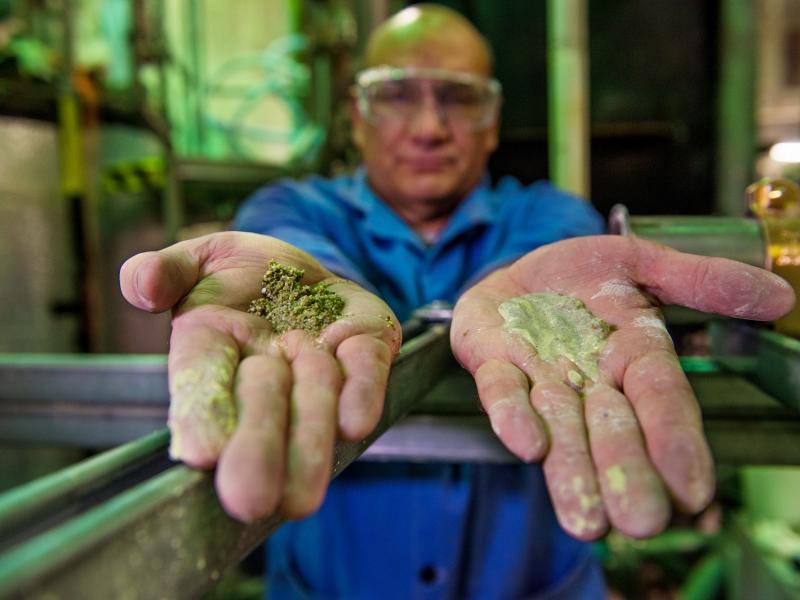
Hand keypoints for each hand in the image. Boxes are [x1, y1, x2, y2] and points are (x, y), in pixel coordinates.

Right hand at [120, 232, 400, 521]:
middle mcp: (265, 362)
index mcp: (212, 342)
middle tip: (252, 498)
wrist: (303, 268)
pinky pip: (365, 368)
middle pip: (261, 405)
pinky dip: (362, 392)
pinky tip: (355, 423)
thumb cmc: (239, 271)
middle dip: (260, 447)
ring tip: (303, 492)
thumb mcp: (199, 259)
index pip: (202, 382)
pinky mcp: (365, 343)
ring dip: (311, 440)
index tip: (200, 454)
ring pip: (315, 398)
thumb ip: (169, 268)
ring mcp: (317, 357)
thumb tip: (142, 284)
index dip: (202, 416)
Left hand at [451, 235, 793, 539]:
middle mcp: (589, 377)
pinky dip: (511, 416)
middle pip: (611, 429)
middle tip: (640, 523)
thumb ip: (700, 281)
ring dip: (569, 470)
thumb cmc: (581, 276)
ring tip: (584, 522)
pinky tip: (526, 446)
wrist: (515, 272)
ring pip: (558, 427)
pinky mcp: (493, 365)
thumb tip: (780, 296)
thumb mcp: (641, 264)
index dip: (676, 439)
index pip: (662, 398)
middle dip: (624, 472)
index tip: (692, 489)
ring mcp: (539, 375)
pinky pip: (502, 392)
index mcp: (633, 354)